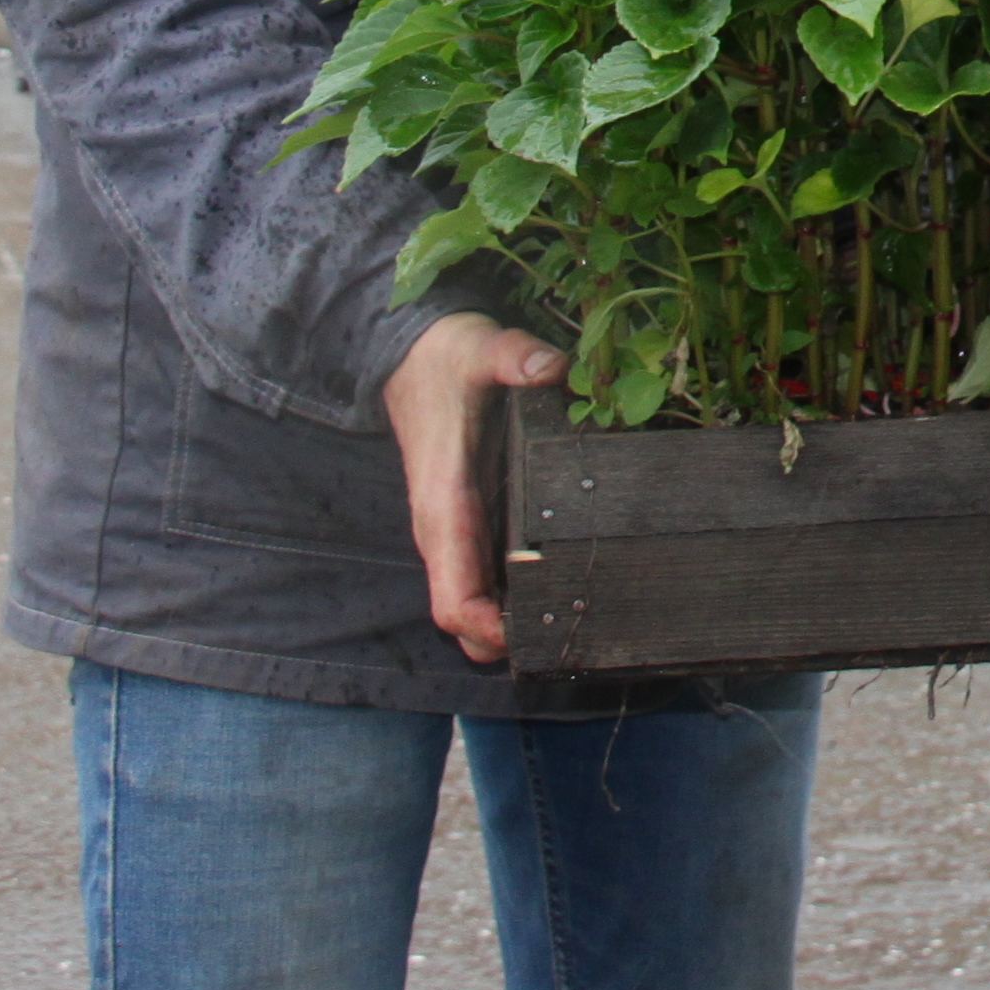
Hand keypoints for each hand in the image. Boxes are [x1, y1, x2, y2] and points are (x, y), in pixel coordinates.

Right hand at [386, 311, 567, 665]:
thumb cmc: (444, 360)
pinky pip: (484, 581)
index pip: (453, 600)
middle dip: (509, 641)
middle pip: (465, 619)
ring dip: (513, 623)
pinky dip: (514, 597)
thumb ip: (515, 358)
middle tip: (573, 634)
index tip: (530, 638)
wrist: (413, 352)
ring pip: (475, 605)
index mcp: (443, 509)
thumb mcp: (479, 348)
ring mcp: (455, 534)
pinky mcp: (467, 525)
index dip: (487, 631)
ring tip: (577, 618)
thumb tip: (549, 369)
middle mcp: (445, 534)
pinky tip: (561, 587)